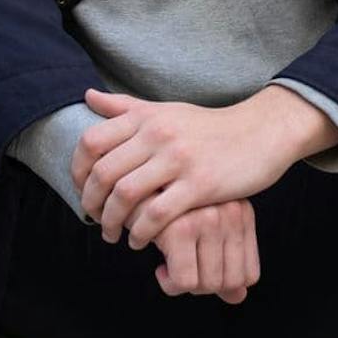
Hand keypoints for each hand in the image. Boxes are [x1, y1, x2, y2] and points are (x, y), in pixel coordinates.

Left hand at [72, 86, 332, 247]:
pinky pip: (158, 214)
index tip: (81, 189)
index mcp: (145, 117)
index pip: (91, 142)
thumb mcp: (164, 110)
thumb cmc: (207, 126)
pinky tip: (140, 240)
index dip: (78, 170)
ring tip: (113, 234)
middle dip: (91, 202)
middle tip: (94, 219)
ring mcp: (178, 159)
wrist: (259, 132)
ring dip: (112, 222)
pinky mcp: (200, 184)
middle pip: (103, 172)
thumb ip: (125, 106)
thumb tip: (88, 96)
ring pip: (126, 195)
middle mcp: (157, 134)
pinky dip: (141, 232)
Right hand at [151, 198, 260, 302]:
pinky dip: (169, 284)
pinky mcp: (181, 228)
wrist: (128, 186)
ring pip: (208, 284)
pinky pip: (184, 282)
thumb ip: (224, 262)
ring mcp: (207, 218)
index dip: (222, 284)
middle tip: (182, 270)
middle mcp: (230, 211)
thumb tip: (237, 297)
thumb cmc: (166, 210)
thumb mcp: (201, 232)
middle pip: (230, 282)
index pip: (248, 275)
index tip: (200, 270)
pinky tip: (160, 268)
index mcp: (241, 211)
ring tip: (170, 266)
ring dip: (184, 286)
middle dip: (202, 287)